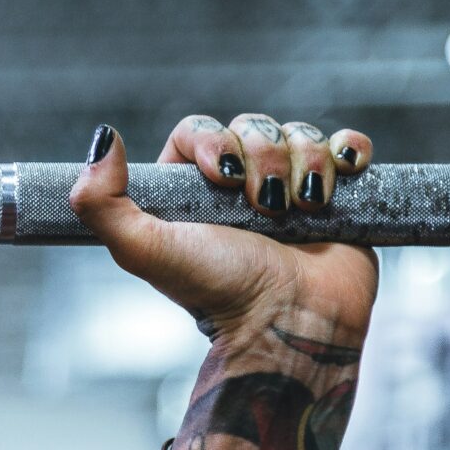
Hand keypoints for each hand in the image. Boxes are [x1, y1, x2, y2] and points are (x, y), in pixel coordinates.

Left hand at [68, 115, 380, 345]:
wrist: (290, 323)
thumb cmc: (218, 291)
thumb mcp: (145, 251)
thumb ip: (102, 203)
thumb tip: (103, 138)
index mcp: (191, 194)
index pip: (198, 130)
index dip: (213, 141)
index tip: (223, 177)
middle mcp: (239, 189)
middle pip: (252, 127)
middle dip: (263, 157)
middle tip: (265, 208)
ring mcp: (290, 190)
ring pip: (299, 135)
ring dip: (304, 164)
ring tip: (301, 210)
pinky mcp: (337, 197)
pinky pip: (346, 146)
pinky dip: (347, 152)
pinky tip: (340, 177)